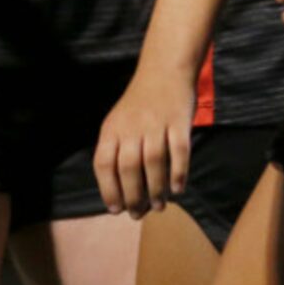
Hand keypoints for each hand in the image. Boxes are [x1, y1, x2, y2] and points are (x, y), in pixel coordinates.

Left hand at [93, 62, 195, 217]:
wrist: (164, 70)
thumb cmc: (140, 104)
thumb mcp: (118, 122)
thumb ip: (117, 151)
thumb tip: (119, 191)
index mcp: (112, 129)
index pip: (104, 164)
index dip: (108, 189)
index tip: (115, 209)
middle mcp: (132, 127)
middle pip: (129, 168)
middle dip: (133, 196)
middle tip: (138, 213)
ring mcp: (156, 124)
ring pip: (154, 163)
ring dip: (156, 189)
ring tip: (159, 206)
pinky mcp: (179, 122)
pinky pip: (179, 151)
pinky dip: (178, 172)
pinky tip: (178, 189)